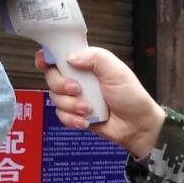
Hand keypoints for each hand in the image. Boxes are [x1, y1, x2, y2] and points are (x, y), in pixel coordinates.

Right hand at [38, 48, 165, 158]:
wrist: (137, 127)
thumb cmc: (132, 97)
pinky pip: (61, 116)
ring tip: (89, 109)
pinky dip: (72, 119)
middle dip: (61, 85)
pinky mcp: (76, 115)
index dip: (48, 57)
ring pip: (55, 98)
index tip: (46, 62)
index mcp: (87, 64)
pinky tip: (85, 121)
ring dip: (71, 105)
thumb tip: (70, 57)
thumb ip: (95, 58)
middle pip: (52, 77)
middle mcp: (78, 79)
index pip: (60, 55)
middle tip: (77, 90)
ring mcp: (76, 98)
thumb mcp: (117, 71)